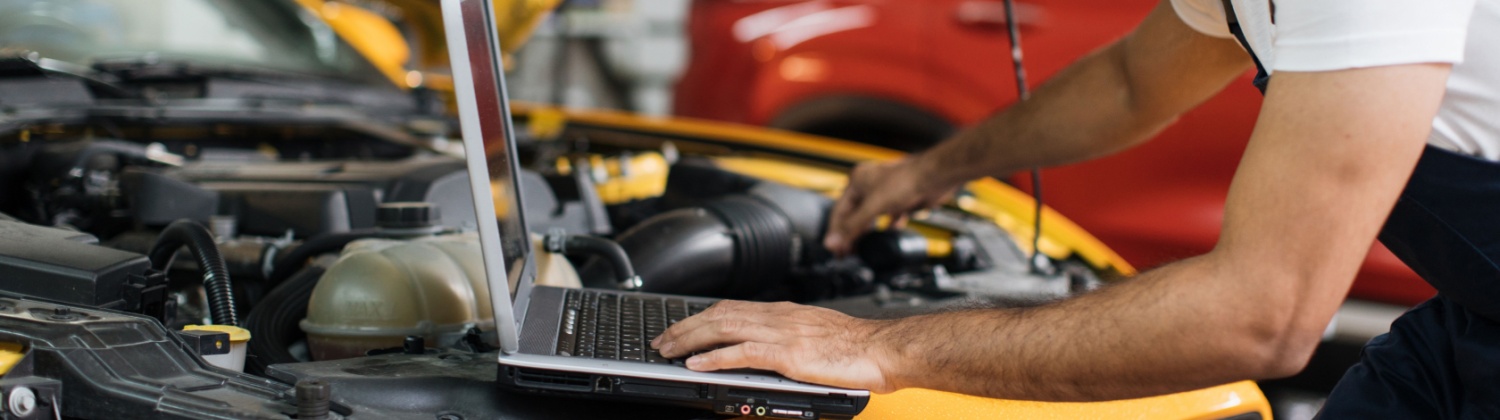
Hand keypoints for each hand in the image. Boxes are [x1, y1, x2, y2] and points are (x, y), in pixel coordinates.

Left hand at [651, 300, 898, 392]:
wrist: (885, 349)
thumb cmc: (860, 348)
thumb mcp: (817, 335)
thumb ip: (791, 339)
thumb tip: (771, 350)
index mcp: (785, 313)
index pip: (733, 308)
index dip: (702, 316)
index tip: (682, 327)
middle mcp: (779, 317)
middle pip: (720, 314)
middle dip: (687, 327)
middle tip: (664, 340)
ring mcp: (783, 334)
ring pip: (724, 328)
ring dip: (691, 339)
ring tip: (670, 351)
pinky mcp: (789, 355)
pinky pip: (743, 353)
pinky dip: (715, 357)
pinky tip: (697, 364)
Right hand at [824, 158, 956, 254]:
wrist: (933, 178)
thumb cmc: (905, 181)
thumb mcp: (873, 206)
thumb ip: (852, 226)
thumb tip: (834, 241)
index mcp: (857, 182)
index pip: (839, 211)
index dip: (835, 231)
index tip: (832, 248)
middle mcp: (869, 187)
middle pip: (853, 215)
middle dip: (848, 234)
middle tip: (844, 253)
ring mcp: (885, 194)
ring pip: (869, 218)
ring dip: (864, 233)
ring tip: (858, 249)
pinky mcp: (900, 202)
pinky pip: (888, 218)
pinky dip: (886, 228)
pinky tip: (885, 237)